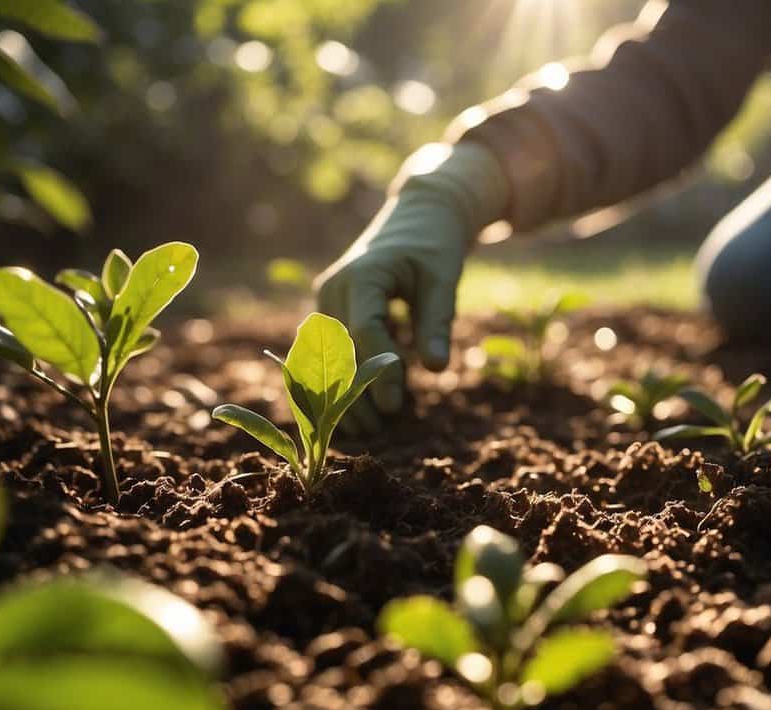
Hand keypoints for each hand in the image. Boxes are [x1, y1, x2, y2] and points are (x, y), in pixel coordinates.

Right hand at [314, 143, 508, 432]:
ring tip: (368, 430)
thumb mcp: (444, 279)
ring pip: (331, 355)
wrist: (420, 215)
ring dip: (346, 392)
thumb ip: (437, 321)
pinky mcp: (330, 310)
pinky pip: (335, 350)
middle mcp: (335, 287)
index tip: (394, 409)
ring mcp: (327, 299)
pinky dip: (347, 377)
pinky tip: (362, 409)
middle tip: (380, 432)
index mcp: (362, 274)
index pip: (366, 332)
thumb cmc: (436, 245)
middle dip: (357, 394)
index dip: (378, 373)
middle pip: (340, 350)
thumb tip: (436, 368)